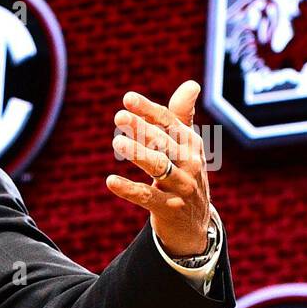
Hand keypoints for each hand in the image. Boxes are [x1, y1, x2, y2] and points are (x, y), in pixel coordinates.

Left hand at [107, 80, 213, 257]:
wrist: (195, 223)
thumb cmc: (185, 175)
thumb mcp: (186, 147)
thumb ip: (181, 117)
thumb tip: (191, 84)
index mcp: (191, 144)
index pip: (170, 122)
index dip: (149, 110)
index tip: (127, 98)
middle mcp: (190, 163)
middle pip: (164, 142)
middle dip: (142, 129)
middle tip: (119, 117)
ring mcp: (181, 186)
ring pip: (159, 167)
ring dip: (138, 154)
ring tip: (117, 143)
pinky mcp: (169, 208)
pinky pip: (147, 197)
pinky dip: (129, 189)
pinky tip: (110, 181)